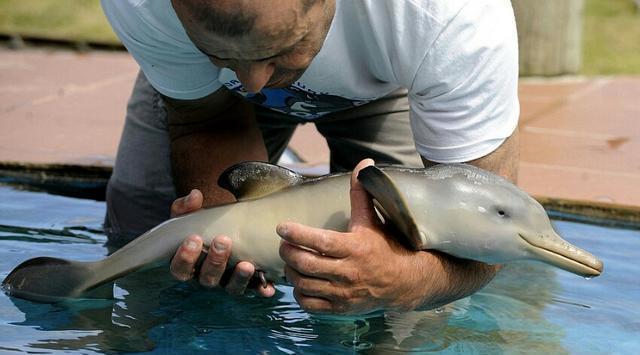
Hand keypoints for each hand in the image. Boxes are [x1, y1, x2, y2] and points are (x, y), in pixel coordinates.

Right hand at [169, 189, 275, 296]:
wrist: (223, 230)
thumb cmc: (202, 226)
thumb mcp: (190, 216)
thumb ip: (187, 207)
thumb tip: (195, 195)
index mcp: (188, 264)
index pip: (180, 268)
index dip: (185, 257)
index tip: (194, 238)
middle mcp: (205, 277)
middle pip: (207, 278)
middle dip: (215, 261)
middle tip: (223, 241)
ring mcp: (226, 282)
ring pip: (230, 287)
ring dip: (238, 278)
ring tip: (247, 265)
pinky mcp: (246, 283)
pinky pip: (253, 290)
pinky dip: (260, 289)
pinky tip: (268, 287)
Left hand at [278, 159, 493, 313]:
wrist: (405, 281)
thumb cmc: (385, 245)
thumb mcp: (372, 219)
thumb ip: (362, 193)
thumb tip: (364, 164)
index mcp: (355, 247)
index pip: (320, 242)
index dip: (297, 234)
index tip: (282, 227)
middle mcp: (348, 272)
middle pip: (306, 264)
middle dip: (288, 252)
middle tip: (284, 244)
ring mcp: (344, 293)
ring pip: (304, 285)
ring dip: (291, 272)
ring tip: (290, 260)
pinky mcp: (341, 308)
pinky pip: (310, 305)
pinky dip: (299, 293)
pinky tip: (301, 281)